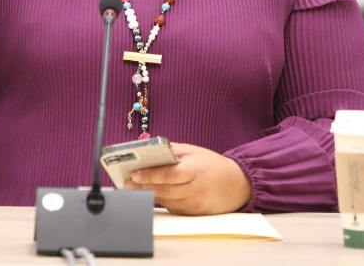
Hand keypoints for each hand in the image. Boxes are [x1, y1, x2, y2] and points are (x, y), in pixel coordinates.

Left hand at [125, 142, 251, 215]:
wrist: (237, 186)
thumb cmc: (214, 166)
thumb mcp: (195, 152)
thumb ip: (173, 151)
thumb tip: (151, 149)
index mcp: (195, 170)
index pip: (169, 174)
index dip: (151, 175)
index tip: (134, 173)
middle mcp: (194, 189)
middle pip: (164, 190)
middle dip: (142, 186)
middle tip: (125, 183)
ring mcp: (193, 204)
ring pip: (165, 201)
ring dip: (148, 195)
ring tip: (132, 188)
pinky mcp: (192, 213)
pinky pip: (172, 208)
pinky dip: (160, 201)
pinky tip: (149, 195)